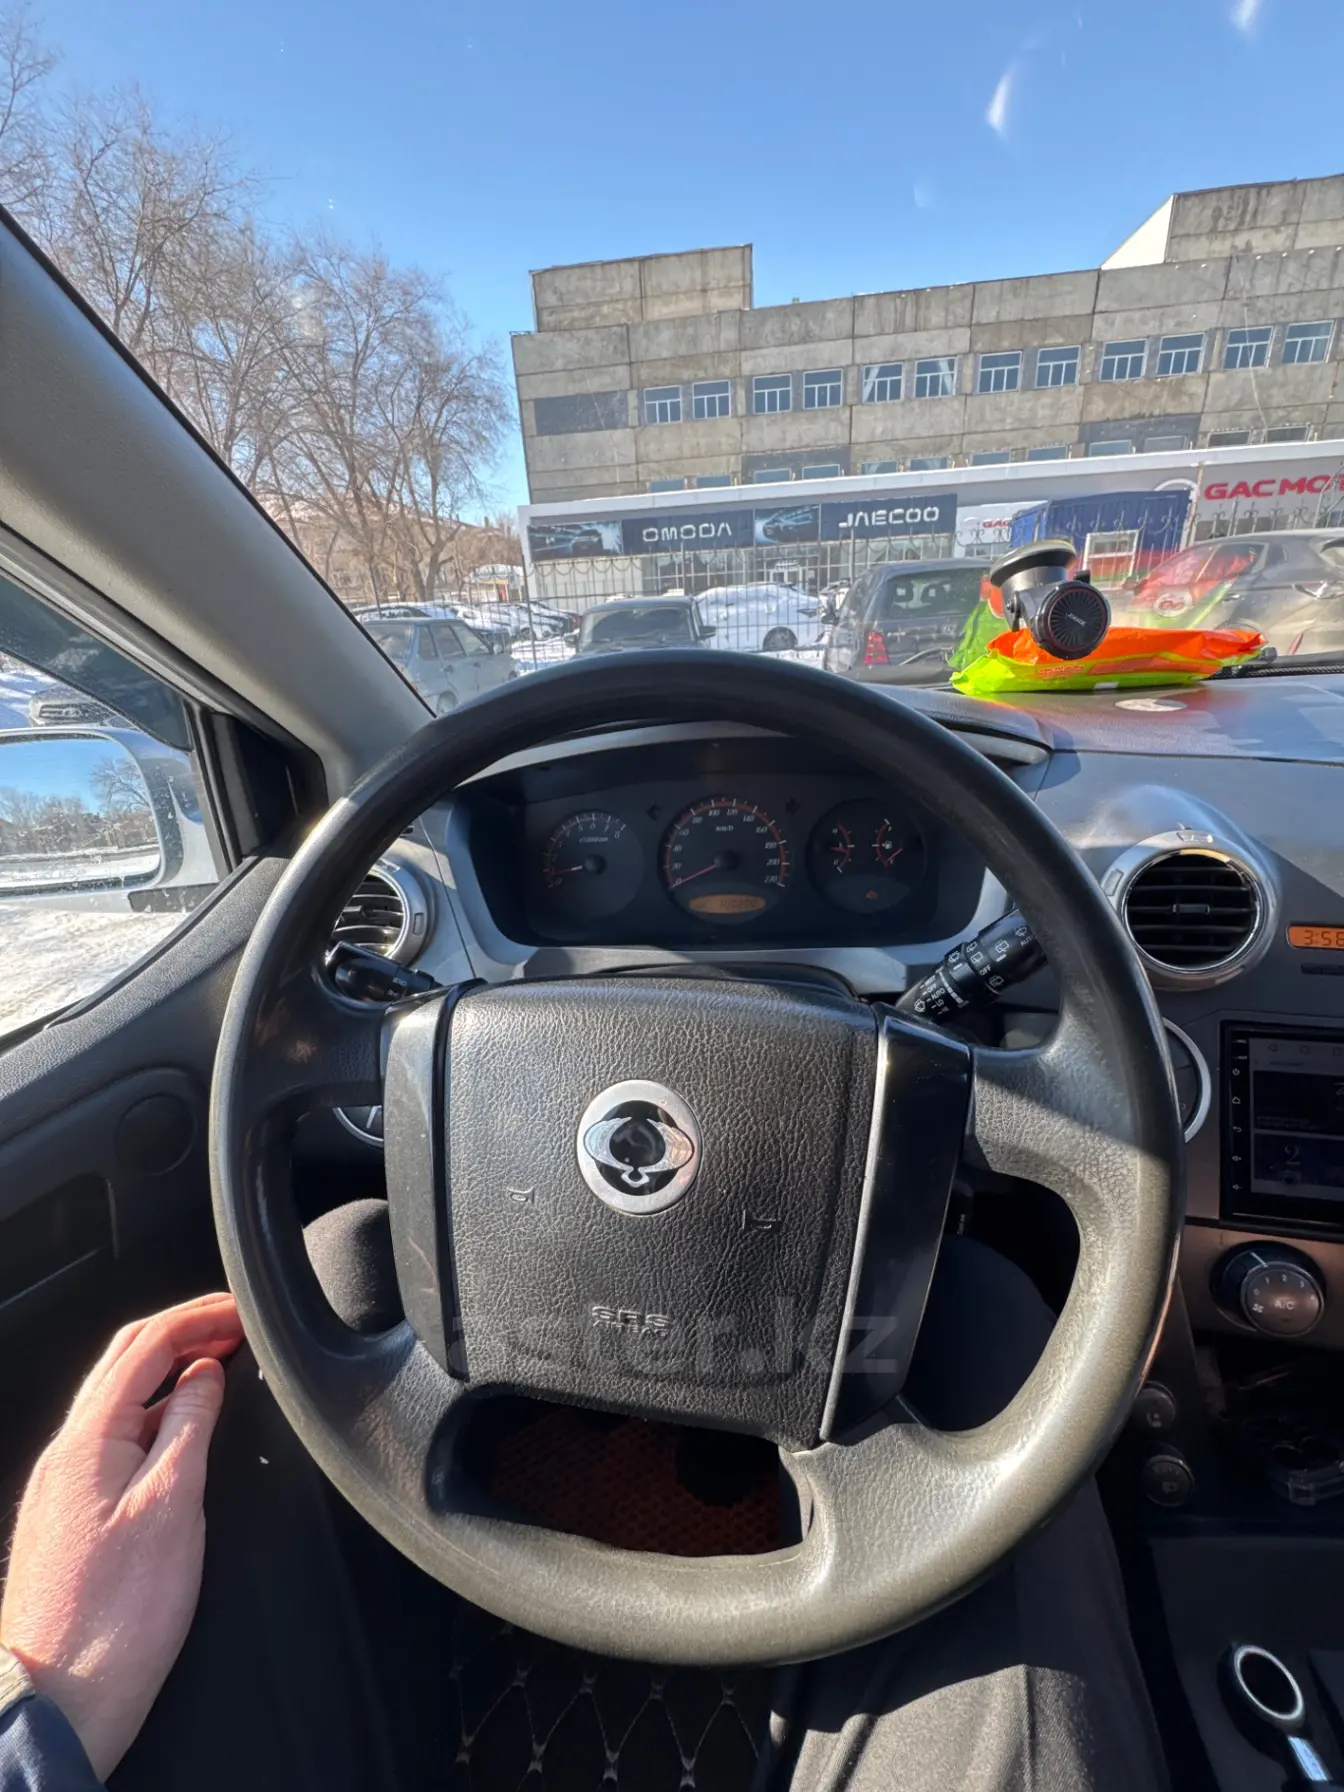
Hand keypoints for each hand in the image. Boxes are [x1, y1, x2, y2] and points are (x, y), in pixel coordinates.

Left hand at [1, 1292, 242, 1779]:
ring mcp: (65, 1485)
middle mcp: (67, 1454)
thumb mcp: (172, 1506)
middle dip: (181, 1332)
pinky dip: (156, 1411)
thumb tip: (204, 1376)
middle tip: (234, 1326)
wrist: (62, 1700)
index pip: (144, 1346)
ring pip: (118, 1399)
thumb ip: (189, 1427)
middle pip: (124, 1364)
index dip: (196, 1317)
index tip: (242, 1311)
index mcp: (87, 1441)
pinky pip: (115, 1436)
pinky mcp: (73, 1516)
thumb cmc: (117, 1616)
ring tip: (219, 1363)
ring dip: (168, 1369)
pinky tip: (185, 1427)